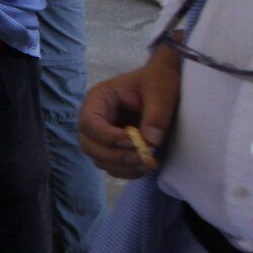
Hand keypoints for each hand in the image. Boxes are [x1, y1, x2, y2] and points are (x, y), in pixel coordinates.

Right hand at [78, 45, 180, 177]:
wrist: (164, 84)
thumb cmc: (158, 81)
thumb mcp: (161, 92)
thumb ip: (156, 115)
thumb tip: (149, 142)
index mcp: (98, 99)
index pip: (88, 122)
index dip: (107, 136)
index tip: (133, 141)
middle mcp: (94, 118)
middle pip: (88, 144)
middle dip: (113, 155)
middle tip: (141, 156)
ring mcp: (101, 135)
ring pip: (98, 158)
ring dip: (121, 166)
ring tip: (147, 163)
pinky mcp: (113, 147)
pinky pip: (111, 166)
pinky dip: (126, 171)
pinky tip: (145, 167)